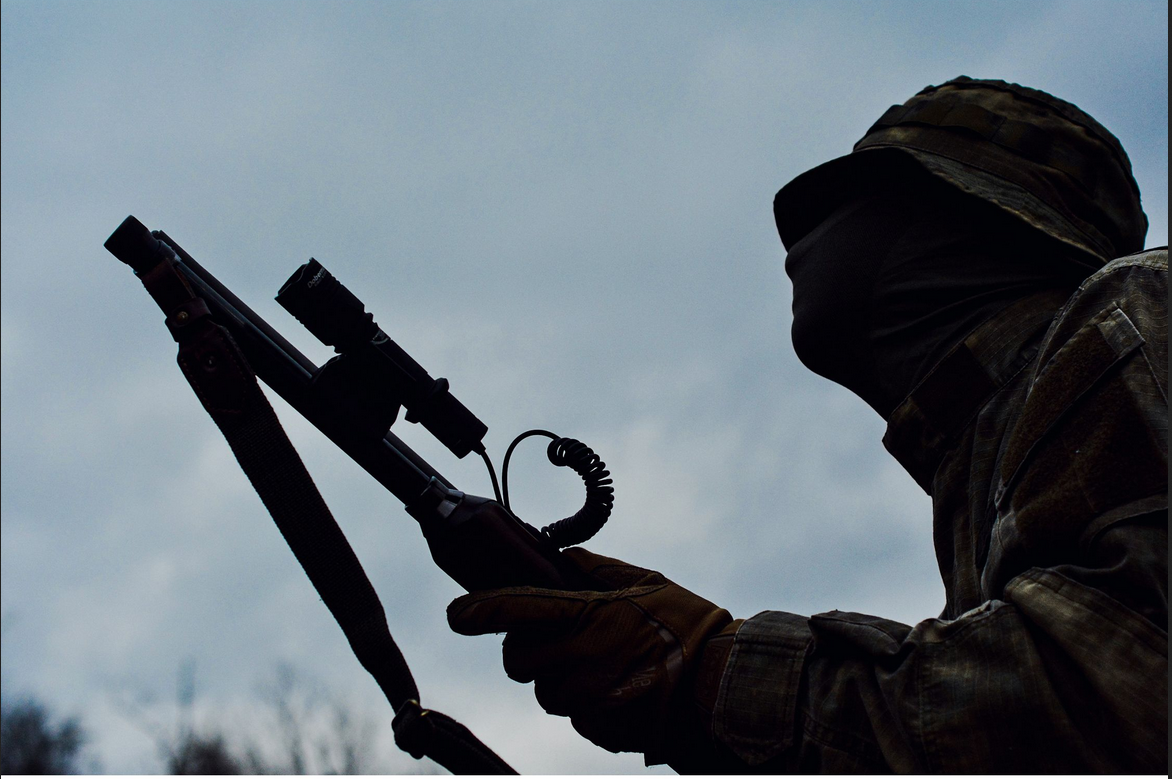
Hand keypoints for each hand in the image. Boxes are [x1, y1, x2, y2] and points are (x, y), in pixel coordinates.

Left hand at [447, 548, 733, 758]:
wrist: (725, 685)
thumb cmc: (689, 626)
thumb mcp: (647, 583)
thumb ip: (599, 570)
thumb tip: (563, 557)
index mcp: (590, 614)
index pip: (517, 608)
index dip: (478, 611)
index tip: (457, 614)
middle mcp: (584, 657)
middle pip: (517, 661)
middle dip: (526, 651)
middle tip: (554, 641)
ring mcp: (591, 698)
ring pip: (544, 693)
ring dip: (557, 680)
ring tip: (597, 665)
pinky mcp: (600, 729)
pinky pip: (574, 717)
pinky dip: (586, 705)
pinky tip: (617, 689)